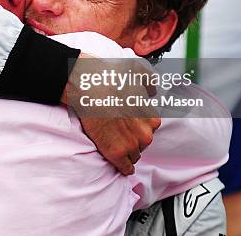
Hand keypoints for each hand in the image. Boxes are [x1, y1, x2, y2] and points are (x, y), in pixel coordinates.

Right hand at [63, 55, 161, 174]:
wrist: (88, 87)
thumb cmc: (108, 79)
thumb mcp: (137, 73)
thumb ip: (148, 82)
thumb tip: (152, 91)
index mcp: (151, 118)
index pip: (149, 130)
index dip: (137, 127)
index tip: (130, 125)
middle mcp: (145, 133)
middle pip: (142, 144)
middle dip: (133, 139)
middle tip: (120, 131)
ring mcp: (131, 145)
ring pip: (134, 156)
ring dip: (127, 151)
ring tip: (115, 143)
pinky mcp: (116, 153)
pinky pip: (125, 168)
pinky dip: (123, 167)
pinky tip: (121, 165)